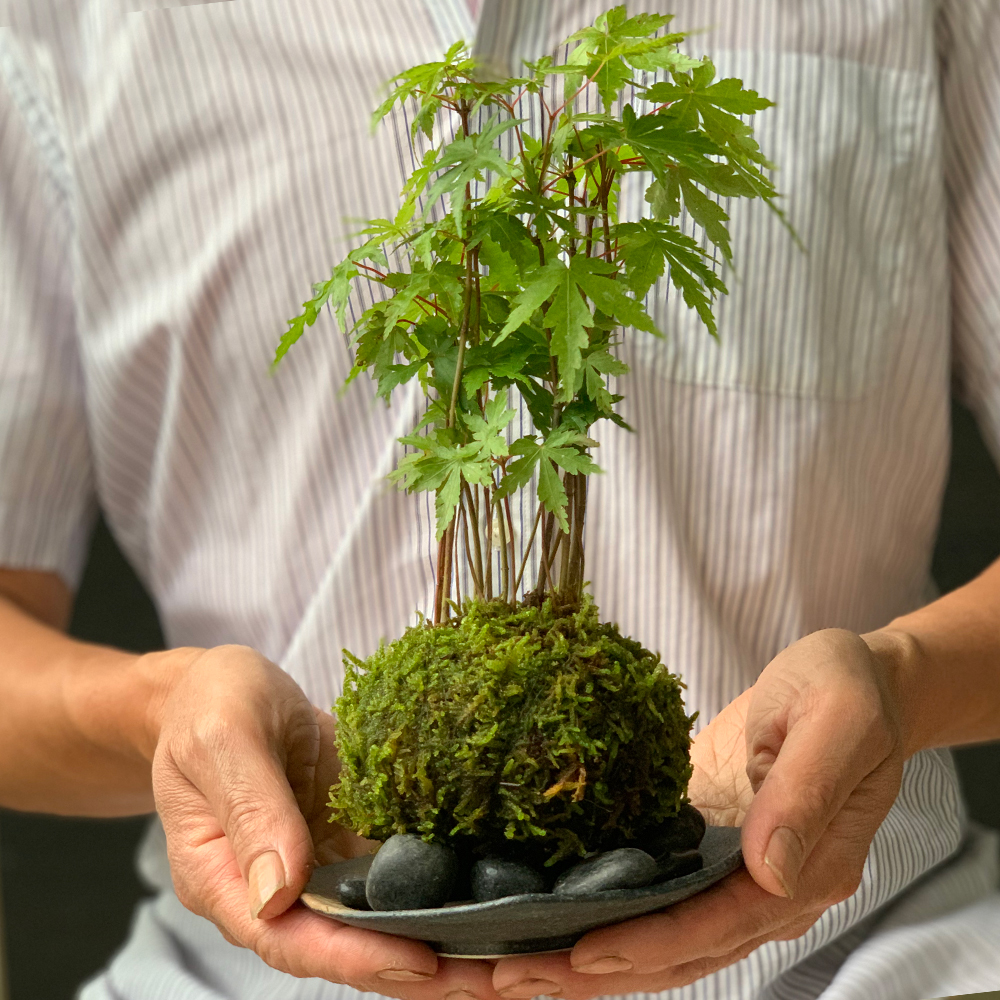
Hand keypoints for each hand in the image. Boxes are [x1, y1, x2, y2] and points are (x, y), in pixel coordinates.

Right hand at [150, 644, 501, 999]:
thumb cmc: (210, 704)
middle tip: (494, 978)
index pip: (290, 938)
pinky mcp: (348, 841)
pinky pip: (395, 878)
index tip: (417, 960)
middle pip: (344, 948)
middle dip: (418, 971)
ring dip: (442, 944)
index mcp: (222, 877)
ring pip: (378, 924)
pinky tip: (494, 904)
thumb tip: (277, 892)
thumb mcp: (223, 740)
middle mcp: (273, 889)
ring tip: (512, 963)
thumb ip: (251, 810)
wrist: (223, 686)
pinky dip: (441, 896)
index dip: (355, 955)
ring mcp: (315, 867)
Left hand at [491, 629, 906, 998]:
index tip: (583, 954)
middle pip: (678, 949)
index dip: (650, 943)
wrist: (855, 682)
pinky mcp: (706, 844)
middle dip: (597, 970)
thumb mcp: (838, 723)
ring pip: (660, 934)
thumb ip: (805, 795)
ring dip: (591, 958)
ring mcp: (734, 871)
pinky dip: (606, 914)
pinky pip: (655, 893)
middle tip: (511, 975)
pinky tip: (552, 918)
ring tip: (512, 967)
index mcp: (807, 869)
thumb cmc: (849, 691)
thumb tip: (771, 870)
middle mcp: (767, 888)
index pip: (718, 925)